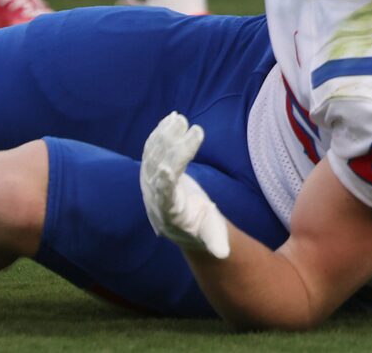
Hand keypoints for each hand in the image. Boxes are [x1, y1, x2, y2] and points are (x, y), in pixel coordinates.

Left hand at [139, 113, 232, 261]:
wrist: (185, 224)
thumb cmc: (202, 228)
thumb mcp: (212, 235)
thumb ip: (216, 242)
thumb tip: (223, 253)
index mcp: (168, 213)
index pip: (164, 193)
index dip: (166, 178)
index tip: (171, 166)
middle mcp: (153, 197)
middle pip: (157, 168)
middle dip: (173, 148)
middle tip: (192, 128)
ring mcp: (148, 182)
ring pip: (152, 155)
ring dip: (164, 136)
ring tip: (179, 119)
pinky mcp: (150, 170)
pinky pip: (151, 149)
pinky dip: (159, 133)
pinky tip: (170, 119)